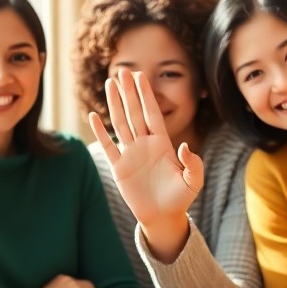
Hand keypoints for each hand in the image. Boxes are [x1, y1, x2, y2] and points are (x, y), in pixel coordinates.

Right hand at [87, 70, 202, 261]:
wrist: (163, 217)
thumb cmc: (180, 199)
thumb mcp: (193, 181)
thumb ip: (193, 163)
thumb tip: (183, 146)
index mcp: (162, 143)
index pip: (152, 113)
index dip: (146, 95)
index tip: (141, 76)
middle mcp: (144, 144)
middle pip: (135, 112)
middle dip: (129, 92)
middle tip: (123, 70)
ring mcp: (131, 154)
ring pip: (120, 123)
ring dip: (114, 104)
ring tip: (109, 84)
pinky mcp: (119, 167)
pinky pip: (108, 146)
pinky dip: (100, 132)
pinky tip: (93, 116)